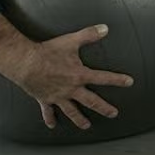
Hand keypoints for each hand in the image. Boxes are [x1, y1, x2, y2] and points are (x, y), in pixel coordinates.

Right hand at [10, 24, 133, 130]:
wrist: (26, 63)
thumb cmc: (48, 52)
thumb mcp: (71, 41)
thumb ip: (89, 34)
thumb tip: (105, 28)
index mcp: (79, 75)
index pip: (103, 78)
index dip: (117, 80)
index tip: (129, 83)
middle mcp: (71, 89)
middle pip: (91, 101)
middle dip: (104, 108)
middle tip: (113, 114)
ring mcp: (58, 96)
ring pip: (72, 111)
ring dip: (80, 119)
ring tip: (86, 126)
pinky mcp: (45, 99)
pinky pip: (48, 111)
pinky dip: (50, 118)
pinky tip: (52, 125)